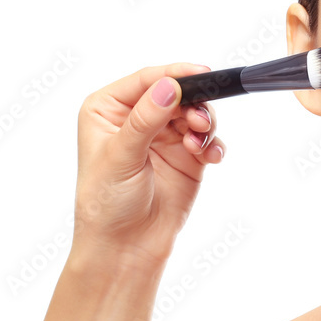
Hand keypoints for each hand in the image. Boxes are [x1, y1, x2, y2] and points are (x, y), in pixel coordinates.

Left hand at [72, 63, 225, 267]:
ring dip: (204, 124)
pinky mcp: (187, 157)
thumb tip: (168, 86)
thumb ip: (145, 119)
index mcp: (109, 110)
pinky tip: (210, 157)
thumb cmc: (107, 204)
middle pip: (177, 94)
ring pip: (196, 113)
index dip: (174, 75)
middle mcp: (137, 118)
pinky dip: (212, 144)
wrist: (126, 247)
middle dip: (194, 104)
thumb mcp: (121, 156)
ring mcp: (164, 137)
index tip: (201, 73)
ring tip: (199, 145)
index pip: (146, 81)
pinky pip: (207, 139)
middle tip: (199, 122)